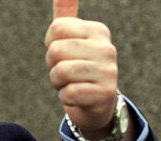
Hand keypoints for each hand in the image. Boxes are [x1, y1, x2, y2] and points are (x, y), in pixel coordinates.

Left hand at [45, 0, 119, 139]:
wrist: (95, 104)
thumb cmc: (78, 68)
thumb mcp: (71, 40)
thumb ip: (65, 15)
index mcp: (98, 30)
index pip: (56, 28)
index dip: (51, 45)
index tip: (64, 54)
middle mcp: (107, 48)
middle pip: (55, 50)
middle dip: (53, 66)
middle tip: (67, 73)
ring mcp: (109, 71)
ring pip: (60, 72)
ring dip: (58, 83)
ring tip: (72, 84)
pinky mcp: (105, 94)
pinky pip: (68, 93)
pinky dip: (66, 98)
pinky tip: (78, 97)